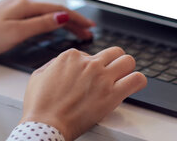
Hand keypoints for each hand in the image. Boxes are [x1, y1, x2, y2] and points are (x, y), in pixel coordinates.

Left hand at [0, 0, 94, 58]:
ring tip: (74, 32)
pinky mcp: (6, 14)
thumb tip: (62, 15)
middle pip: (52, 10)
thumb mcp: (16, 33)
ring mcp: (12, 7)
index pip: (57, 9)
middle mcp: (19, 2)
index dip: (76, 18)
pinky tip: (50, 28)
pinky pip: (33, 16)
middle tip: (87, 32)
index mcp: (23, 4)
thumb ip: (41, 24)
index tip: (90, 25)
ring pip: (43, 13)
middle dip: (71, 21)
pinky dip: (46, 22)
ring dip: (60, 22)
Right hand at [20, 47, 147, 139]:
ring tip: (124, 78)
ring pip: (128, 60)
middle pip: (114, 52)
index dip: (92, 67)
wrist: (45, 125)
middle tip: (112, 74)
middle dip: (114, 62)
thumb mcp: (39, 75)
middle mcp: (89, 63)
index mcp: (71, 57)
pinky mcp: (112, 94)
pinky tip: (133, 85)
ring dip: (127, 69)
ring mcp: (102, 77)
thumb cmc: (40, 106)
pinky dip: (138, 81)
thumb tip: (64, 63)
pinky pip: (137, 79)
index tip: (90, 78)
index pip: (92, 54)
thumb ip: (54, 64)